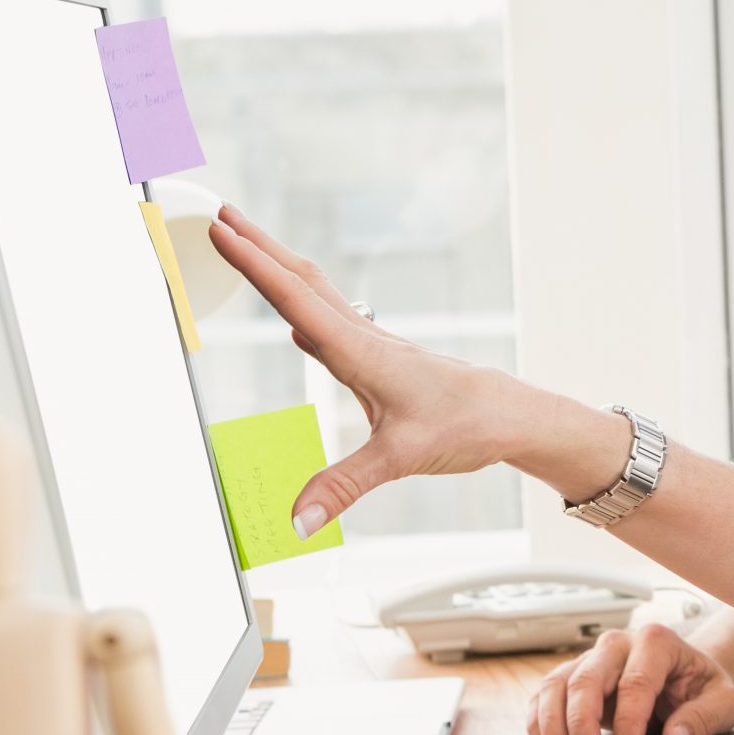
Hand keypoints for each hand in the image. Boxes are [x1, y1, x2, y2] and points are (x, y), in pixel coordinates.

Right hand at [207, 204, 532, 529]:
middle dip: (259, 246)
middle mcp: (364, 339)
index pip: (295, 299)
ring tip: (248, 248)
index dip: (254, 265)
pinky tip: (295, 321)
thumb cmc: (467, 425)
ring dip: (280, 270)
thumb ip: (345, 486)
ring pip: (317, 297)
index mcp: (361, 351)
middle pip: (302, 281)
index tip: (220, 230)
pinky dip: (305, 311)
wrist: (512, 417)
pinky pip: (331, 325)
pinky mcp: (381, 362)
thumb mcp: (402, 458)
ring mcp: (372, 347)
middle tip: (221, 214)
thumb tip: (300, 520)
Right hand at [528, 625, 733, 734]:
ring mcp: (592, 657)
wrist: (687, 674)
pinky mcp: (574, 674)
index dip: (627, 721)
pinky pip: (545, 693)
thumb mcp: (722, 702)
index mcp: (657, 642)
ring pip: (559, 684)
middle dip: (581, 722)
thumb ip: (703, 718)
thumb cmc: (700, 686)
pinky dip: (540, 721)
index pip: (635, 682)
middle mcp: (619, 643)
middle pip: (588, 678)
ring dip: (553, 723)